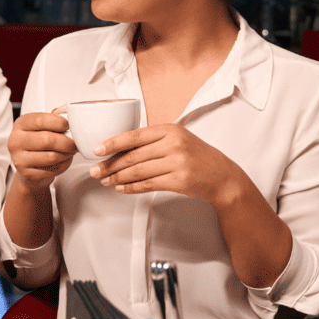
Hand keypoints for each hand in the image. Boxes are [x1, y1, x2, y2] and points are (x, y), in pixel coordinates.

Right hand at [8, 108, 77, 194]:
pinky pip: (52, 170)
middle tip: (75, 143)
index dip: (59, 122)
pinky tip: (63, 162)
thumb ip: (55, 117)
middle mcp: (15, 140)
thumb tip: (68, 109)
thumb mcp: (43, 127)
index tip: (68, 126)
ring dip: (66, 154)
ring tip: (70, 152)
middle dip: (67, 142)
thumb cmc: (40, 144)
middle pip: (48, 139)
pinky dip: (63, 166)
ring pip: (52, 156)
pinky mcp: (27, 174)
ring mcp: (19, 159)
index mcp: (20, 124)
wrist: (30, 169)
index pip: (40, 120)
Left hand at [89, 124, 239, 206]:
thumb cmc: (197, 157)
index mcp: (170, 129)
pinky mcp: (179, 180)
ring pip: (138, 171)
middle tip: (95, 171)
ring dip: (118, 178)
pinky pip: (148, 184)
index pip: (134, 135)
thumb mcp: (177, 139)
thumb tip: (119, 146)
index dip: (113, 143)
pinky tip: (122, 188)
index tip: (97, 149)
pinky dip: (132, 188)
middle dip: (110, 165)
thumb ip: (153, 140)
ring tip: (105, 181)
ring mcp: (177, 162)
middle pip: (133, 155)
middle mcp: (174, 143)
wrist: (222, 176)